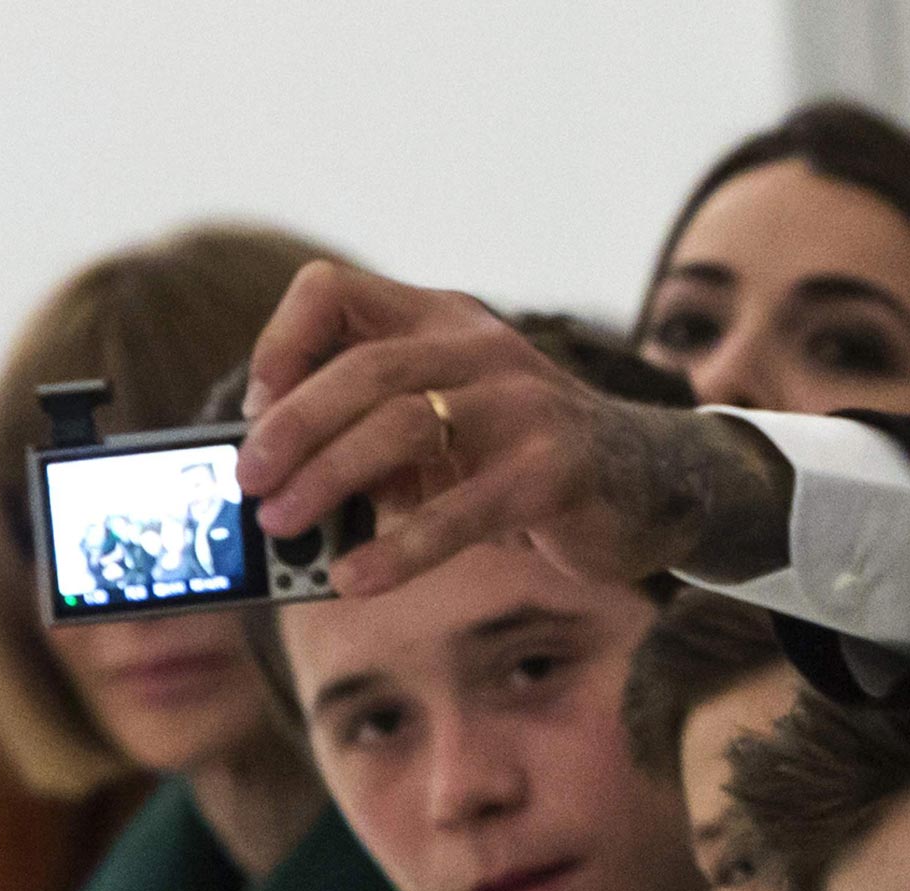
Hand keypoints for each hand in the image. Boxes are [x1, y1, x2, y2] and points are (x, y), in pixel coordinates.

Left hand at [235, 263, 787, 595]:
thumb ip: (380, 442)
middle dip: (290, 431)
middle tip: (251, 484)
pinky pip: (462, 510)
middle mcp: (483, 349)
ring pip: (402, 426)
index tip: (255, 409)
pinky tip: (357, 580)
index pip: (334, 292)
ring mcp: (525, 405)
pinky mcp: (556, 472)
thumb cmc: (532, 461)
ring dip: (329, 482)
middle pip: (361, 369)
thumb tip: (284, 492)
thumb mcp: (451, 431)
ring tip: (287, 529)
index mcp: (445, 321)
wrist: (658, 485)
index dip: (280, 345)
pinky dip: (399, 550)